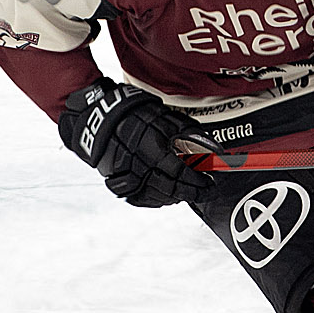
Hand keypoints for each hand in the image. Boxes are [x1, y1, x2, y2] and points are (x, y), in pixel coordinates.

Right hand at [58, 79, 213, 207]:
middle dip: (192, 192)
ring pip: (158, 196)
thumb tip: (212, 147)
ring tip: (191, 193)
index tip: (210, 181)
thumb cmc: (135, 113)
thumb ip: (189, 132)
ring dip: (178, 197)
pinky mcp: (120, 184)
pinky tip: (170, 195)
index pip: (180, 172)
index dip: (198, 179)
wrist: (101, 119)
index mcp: (152, 148)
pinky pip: (143, 199)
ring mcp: (128, 178)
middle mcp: (140, 167)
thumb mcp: (165, 116)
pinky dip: (160, 199)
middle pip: (171, 188)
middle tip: (206, 191)